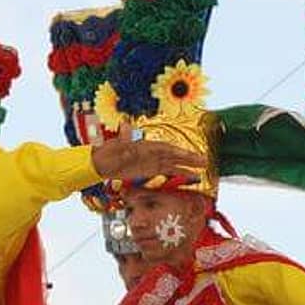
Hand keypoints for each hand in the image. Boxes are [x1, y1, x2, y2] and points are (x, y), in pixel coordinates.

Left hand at [91, 121, 206, 179]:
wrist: (98, 163)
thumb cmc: (107, 153)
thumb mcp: (115, 147)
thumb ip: (123, 139)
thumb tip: (126, 127)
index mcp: (145, 146)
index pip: (166, 149)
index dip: (179, 152)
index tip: (191, 155)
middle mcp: (151, 152)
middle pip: (173, 155)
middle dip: (189, 159)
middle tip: (205, 161)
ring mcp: (151, 161)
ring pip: (173, 163)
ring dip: (187, 167)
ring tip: (203, 170)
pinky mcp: (149, 169)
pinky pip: (167, 171)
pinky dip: (179, 173)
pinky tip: (190, 177)